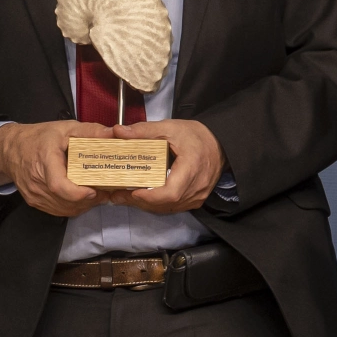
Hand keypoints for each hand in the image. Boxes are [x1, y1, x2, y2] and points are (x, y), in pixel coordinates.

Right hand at [0, 120, 110, 217]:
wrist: (10, 150)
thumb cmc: (37, 138)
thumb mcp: (64, 128)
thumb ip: (90, 131)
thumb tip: (113, 134)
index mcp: (45, 161)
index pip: (58, 185)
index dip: (78, 193)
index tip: (94, 190)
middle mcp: (37, 181)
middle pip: (66, 200)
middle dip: (89, 200)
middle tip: (105, 191)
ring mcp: (35, 194)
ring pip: (64, 209)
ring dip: (83, 205)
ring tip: (97, 195)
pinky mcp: (35, 202)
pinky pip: (58, 211)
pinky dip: (73, 207)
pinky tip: (82, 199)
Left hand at [102, 118, 220, 214]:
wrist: (219, 143)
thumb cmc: (197, 136)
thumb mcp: (170, 128)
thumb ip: (144, 130)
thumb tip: (119, 131)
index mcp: (191, 169)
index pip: (170, 193)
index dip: (150, 197)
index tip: (132, 192)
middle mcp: (196, 188)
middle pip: (165, 203)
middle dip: (139, 201)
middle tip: (118, 195)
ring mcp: (197, 196)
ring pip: (167, 208)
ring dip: (146, 204)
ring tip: (125, 197)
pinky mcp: (195, 199)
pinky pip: (173, 207)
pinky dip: (157, 204)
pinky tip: (142, 197)